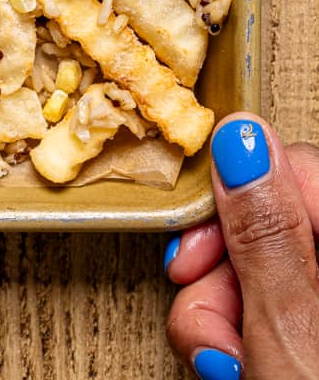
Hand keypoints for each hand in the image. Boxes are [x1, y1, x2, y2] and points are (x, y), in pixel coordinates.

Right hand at [165, 114, 318, 376]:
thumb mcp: (292, 333)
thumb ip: (266, 230)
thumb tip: (244, 138)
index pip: (297, 167)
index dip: (235, 200)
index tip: (196, 250)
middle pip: (277, 223)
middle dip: (222, 274)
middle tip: (211, 330)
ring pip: (269, 273)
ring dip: (225, 317)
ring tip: (228, 367)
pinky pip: (282, 312)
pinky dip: (250, 340)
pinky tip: (244, 371)